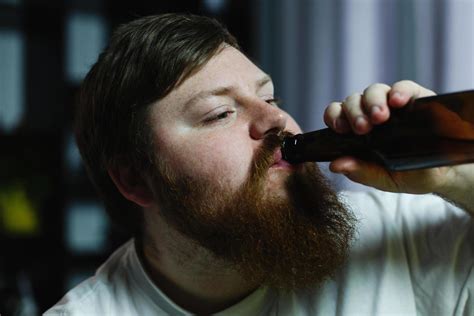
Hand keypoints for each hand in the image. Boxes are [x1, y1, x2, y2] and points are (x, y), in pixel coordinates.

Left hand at [323, 81, 473, 211]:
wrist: (441, 175)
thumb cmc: (406, 174)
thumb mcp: (383, 178)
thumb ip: (360, 171)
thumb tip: (335, 165)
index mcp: (356, 130)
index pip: (337, 114)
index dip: (335, 117)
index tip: (340, 129)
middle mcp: (370, 113)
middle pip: (353, 101)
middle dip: (354, 112)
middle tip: (362, 128)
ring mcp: (392, 104)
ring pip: (374, 91)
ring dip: (373, 102)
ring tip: (381, 117)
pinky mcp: (415, 97)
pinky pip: (404, 87)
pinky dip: (399, 91)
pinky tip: (398, 101)